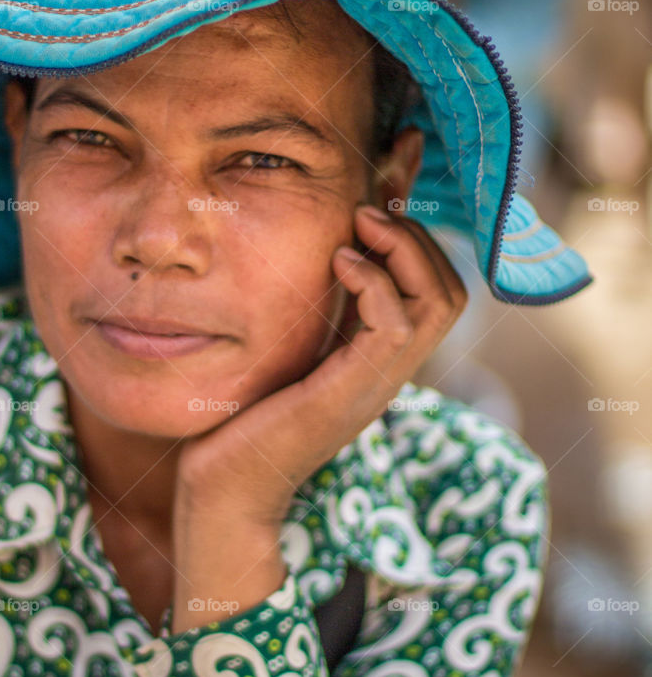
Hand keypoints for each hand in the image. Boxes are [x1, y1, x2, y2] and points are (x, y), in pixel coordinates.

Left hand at [168, 204, 467, 631]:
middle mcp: (389, 370)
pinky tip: (338, 264)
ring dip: (405, 249)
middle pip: (450, 289)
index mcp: (378, 357)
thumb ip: (308, 305)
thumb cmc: (243, 417)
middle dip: (418, 235)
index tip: (385, 189)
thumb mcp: (285, 345)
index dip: (418, 232)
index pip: (434, 286)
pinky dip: (377, 282)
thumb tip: (319, 251)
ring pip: (439, 302)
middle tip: (370, 208)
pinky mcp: (352, 392)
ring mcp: (376, 383)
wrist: (225, 487)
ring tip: (360, 224)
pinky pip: (398, 325)